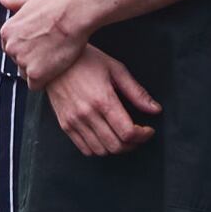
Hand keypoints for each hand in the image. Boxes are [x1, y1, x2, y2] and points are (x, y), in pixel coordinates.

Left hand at [0, 0, 97, 88]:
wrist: (73, 14)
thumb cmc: (56, 4)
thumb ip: (15, 1)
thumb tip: (1, 0)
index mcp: (7, 31)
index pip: (12, 48)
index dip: (27, 47)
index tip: (41, 43)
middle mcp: (10, 47)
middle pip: (18, 61)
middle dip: (31, 58)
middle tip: (49, 50)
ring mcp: (21, 61)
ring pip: (27, 74)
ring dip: (39, 69)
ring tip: (54, 58)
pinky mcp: (35, 74)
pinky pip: (35, 85)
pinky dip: (44, 80)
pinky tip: (54, 69)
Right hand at [41, 45, 159, 156]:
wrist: (54, 60)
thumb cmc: (87, 60)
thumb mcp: (116, 69)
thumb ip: (136, 92)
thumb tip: (155, 109)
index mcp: (103, 100)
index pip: (128, 132)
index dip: (143, 135)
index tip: (148, 130)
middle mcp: (87, 114)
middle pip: (116, 146)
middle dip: (133, 144)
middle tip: (138, 135)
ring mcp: (74, 122)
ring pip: (101, 151)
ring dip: (116, 148)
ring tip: (122, 136)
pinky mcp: (65, 125)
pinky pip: (85, 149)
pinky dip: (99, 149)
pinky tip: (105, 137)